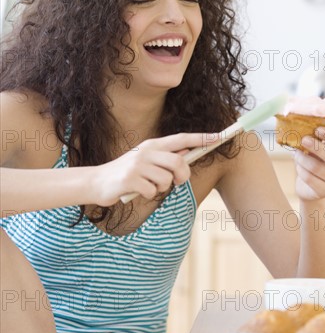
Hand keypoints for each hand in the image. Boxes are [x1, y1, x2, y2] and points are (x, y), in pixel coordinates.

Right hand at [92, 132, 207, 205]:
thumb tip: (189, 150)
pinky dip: (148, 195)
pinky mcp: (130, 179)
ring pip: (166, 179)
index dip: (201, 138)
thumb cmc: (127, 173)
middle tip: (177, 183)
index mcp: (152, 145)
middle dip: (182, 175)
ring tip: (149, 187)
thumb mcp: (146, 160)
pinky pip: (152, 191)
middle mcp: (146, 151)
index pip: (181, 138)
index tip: (219, 137)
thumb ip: (165, 156)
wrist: (97, 182)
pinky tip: (138, 192)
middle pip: (178, 162)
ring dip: (162, 188)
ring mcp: (137, 164)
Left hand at [294, 128, 324, 200]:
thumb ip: (311, 139)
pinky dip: (301, 171)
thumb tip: (297, 129)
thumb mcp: (313, 149)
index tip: (317, 130)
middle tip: (303, 140)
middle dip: (316, 147)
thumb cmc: (312, 161)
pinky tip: (298, 167)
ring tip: (295, 154)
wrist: (309, 187)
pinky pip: (310, 179)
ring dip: (303, 159)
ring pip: (317, 168)